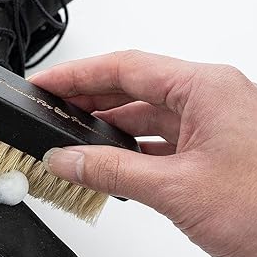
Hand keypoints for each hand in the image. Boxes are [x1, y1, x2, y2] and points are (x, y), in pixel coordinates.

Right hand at [33, 50, 256, 256]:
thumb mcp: (176, 188)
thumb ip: (112, 172)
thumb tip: (67, 159)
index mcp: (206, 90)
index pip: (125, 68)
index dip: (76, 75)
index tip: (44, 84)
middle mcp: (211, 102)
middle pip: (133, 90)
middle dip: (87, 102)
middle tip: (48, 111)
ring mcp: (213, 130)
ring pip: (145, 120)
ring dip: (107, 133)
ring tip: (69, 142)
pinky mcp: (213, 158)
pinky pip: (159, 146)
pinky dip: (129, 156)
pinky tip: (107, 168)